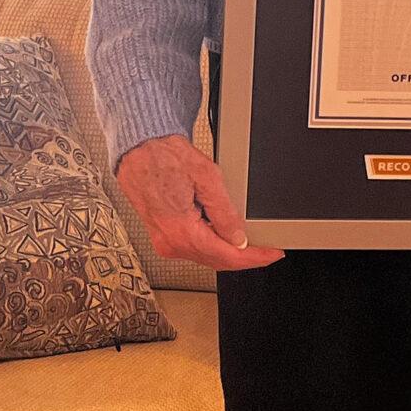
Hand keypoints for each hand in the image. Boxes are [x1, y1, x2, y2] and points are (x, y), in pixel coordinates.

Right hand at [113, 134, 284, 270]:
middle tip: (266, 249)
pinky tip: (224, 235)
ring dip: (227, 251)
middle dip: (244, 257)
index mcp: (182, 231)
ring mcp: (164, 241)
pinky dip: (212, 244)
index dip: (254, 257)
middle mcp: (170, 242)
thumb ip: (225, 212)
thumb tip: (238, 237)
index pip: (227, 256)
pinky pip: (193, 247)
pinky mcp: (162, 234)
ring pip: (205, 256)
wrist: (139, 149)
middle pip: (216, 261)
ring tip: (249, 241)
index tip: (271, 253)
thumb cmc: (165, 156)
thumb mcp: (206, 177)